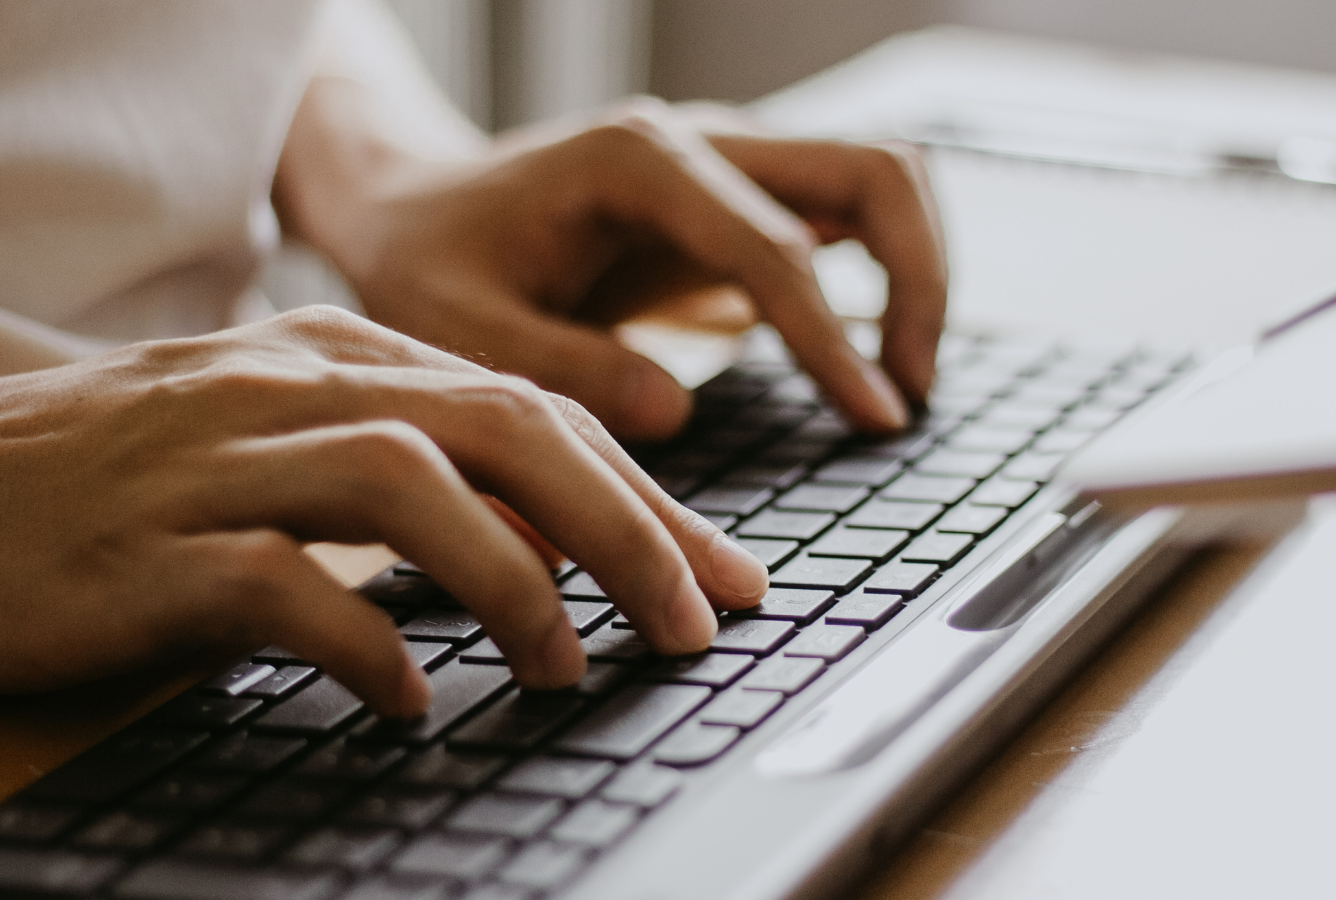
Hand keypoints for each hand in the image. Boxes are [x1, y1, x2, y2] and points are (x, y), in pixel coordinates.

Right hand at [0, 307, 768, 715]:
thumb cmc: (130, 477)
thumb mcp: (291, 445)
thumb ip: (417, 475)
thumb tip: (555, 548)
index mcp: (344, 357)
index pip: (534, 408)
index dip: (647, 494)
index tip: (723, 576)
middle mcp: (294, 384)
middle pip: (503, 426)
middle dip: (625, 526)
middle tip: (694, 622)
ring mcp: (218, 457)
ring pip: (407, 483)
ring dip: (513, 579)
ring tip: (565, 665)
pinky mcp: (145, 546)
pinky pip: (277, 584)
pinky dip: (362, 643)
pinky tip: (405, 704)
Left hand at [276, 89, 946, 440]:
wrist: (415, 208)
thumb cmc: (431, 264)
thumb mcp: (461, 325)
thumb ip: (563, 365)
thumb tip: (678, 410)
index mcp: (638, 162)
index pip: (777, 245)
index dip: (833, 339)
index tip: (874, 418)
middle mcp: (703, 143)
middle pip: (877, 169)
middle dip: (920, 280)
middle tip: (906, 394)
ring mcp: (731, 162)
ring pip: (881, 178)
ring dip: (918, 272)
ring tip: (899, 384)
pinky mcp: (741, 199)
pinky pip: (848, 215)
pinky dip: (884, 276)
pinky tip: (864, 363)